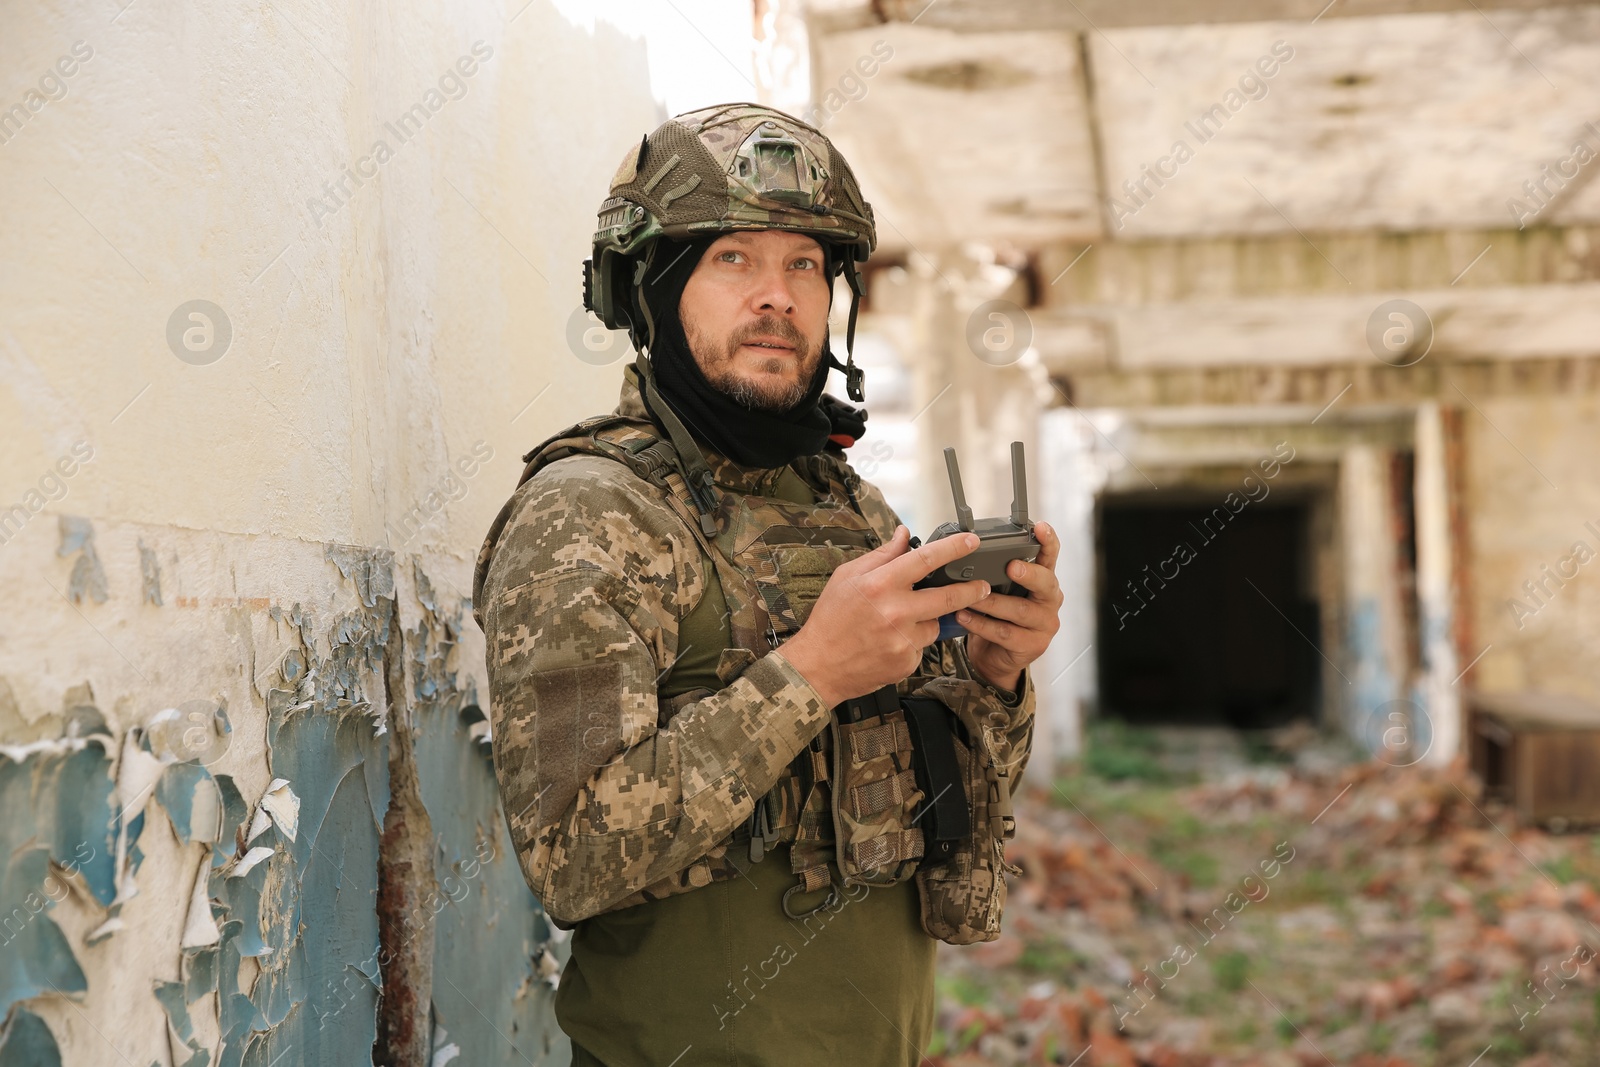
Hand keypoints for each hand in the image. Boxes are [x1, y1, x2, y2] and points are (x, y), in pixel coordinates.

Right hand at [781, 526, 988, 707]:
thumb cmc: (830, 619)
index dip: (953, 549)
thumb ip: (881, 556)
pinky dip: (913, 641)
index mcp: (880, 585)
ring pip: (935, 624)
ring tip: (899, 622)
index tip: (972, 542)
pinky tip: (890, 641)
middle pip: (948, 597)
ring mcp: (903, 640)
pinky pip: (922, 646)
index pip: (926, 560)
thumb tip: (904, 535)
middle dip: (972, 590)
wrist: (819, 665)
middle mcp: (896, 612)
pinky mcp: (907, 662)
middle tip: (982, 586)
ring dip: (927, 619)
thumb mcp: (848, 577)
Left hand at [960, 520, 1062, 693]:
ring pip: (1019, 610)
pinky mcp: (1033, 645)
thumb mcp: (1001, 590)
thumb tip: (964, 550)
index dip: (1048, 541)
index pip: (1050, 556)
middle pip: (1045, 583)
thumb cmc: (998, 616)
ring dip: (991, 602)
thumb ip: (995, 573)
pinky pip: (1004, 632)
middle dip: (1028, 574)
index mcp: (1044, 580)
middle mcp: (1049, 600)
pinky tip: (963, 617)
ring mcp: (1044, 624)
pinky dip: (981, 624)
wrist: (996, 657)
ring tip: (968, 597)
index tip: (1040, 527)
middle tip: (1012, 567)